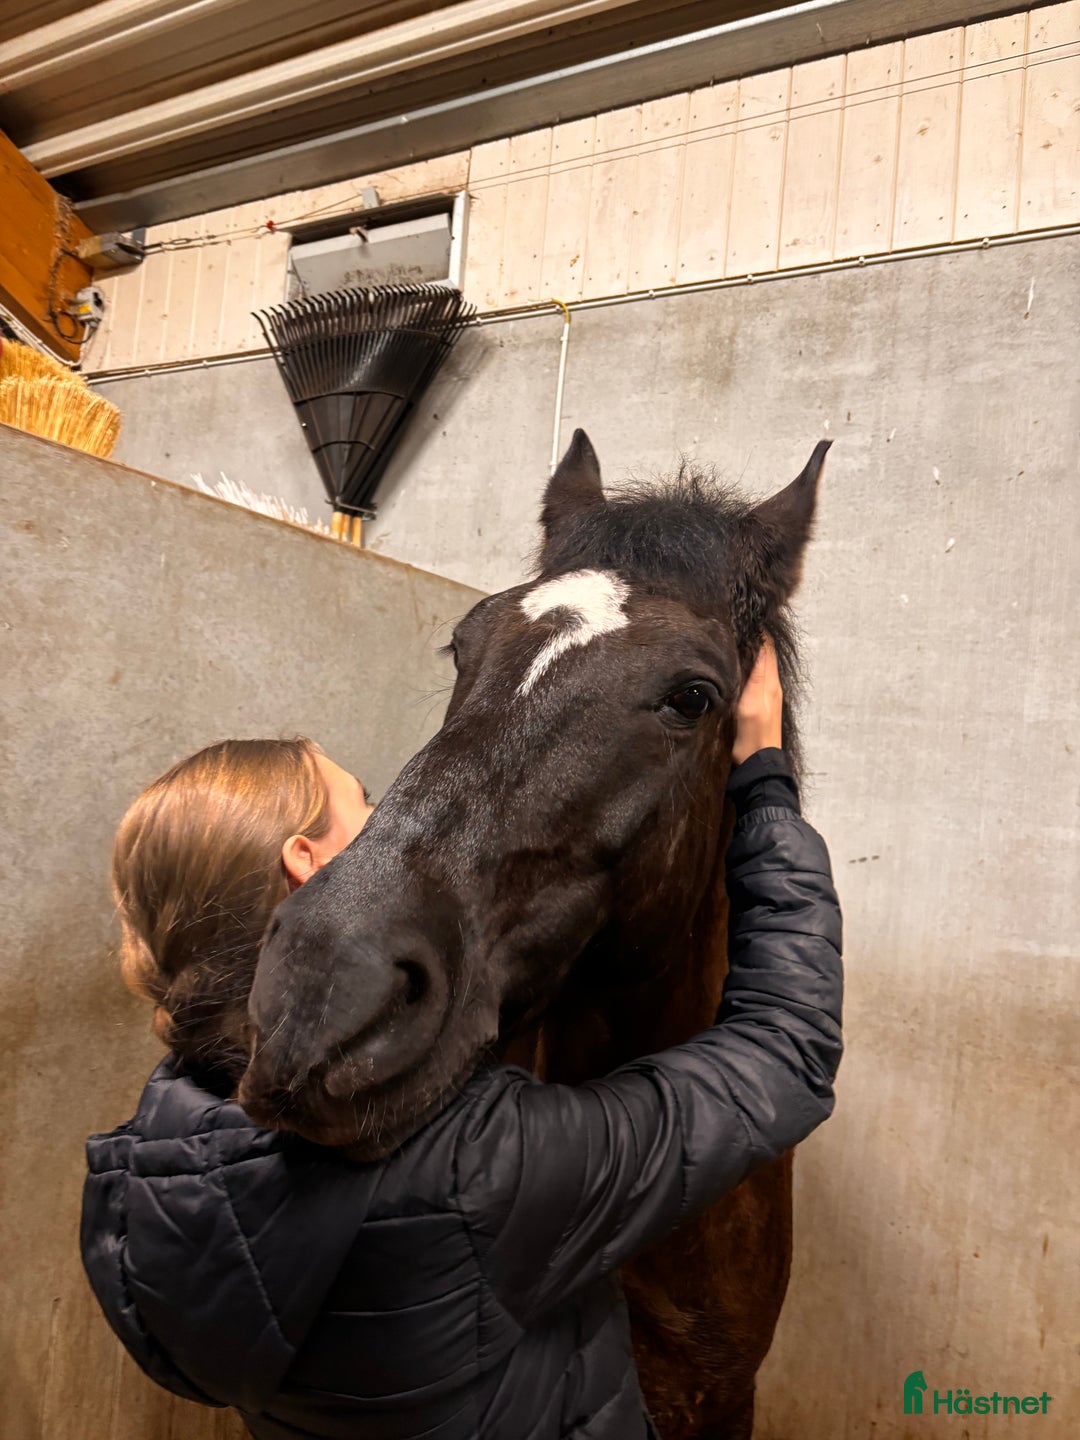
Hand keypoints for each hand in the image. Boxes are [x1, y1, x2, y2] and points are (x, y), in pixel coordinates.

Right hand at [733, 635, 782, 764]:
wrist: (757, 765)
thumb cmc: (751, 738)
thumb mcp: (750, 705)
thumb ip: (755, 677)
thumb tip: (758, 647)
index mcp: (770, 684)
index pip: (767, 648)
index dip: (758, 632)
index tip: (744, 619)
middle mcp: (772, 686)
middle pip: (765, 654)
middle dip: (754, 639)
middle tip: (736, 625)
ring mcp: (767, 695)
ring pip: (762, 665)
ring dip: (752, 652)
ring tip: (735, 640)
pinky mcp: (761, 704)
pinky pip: (758, 677)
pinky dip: (750, 666)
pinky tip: (738, 666)